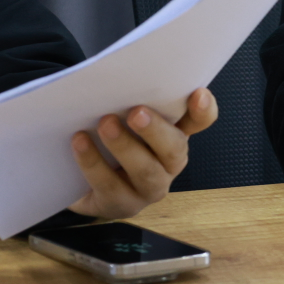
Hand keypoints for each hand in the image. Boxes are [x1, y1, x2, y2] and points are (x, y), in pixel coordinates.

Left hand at [69, 87, 218, 218]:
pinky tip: (80, 142)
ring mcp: (148, 189)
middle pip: (175, 149)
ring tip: (105, 125)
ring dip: (125, 147)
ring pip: (146, 172)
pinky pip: (110, 186)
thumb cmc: (108, 143)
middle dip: (156, 131)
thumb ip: (133, 102)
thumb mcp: (123, 119)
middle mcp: (168, 164)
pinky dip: (93, 162)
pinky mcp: (121, 205)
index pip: (200, 122)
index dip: (204, 110)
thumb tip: (122, 78)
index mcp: (175, 135)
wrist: (79, 184)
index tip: (198, 94)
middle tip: (136, 112)